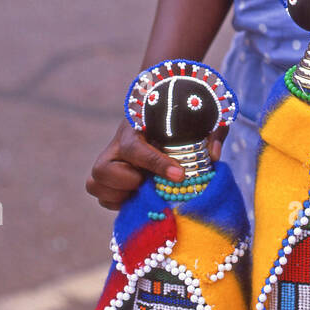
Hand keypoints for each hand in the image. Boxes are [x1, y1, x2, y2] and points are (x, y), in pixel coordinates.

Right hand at [85, 119, 227, 210]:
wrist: (166, 109)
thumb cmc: (183, 115)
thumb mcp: (202, 118)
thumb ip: (212, 132)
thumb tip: (214, 156)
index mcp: (135, 126)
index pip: (136, 149)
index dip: (156, 164)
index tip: (179, 175)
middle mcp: (117, 145)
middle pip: (102, 169)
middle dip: (127, 182)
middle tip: (149, 181)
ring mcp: (110, 161)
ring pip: (95, 184)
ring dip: (120, 194)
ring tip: (145, 188)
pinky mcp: (110, 177)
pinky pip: (103, 197)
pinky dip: (119, 201)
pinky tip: (141, 194)